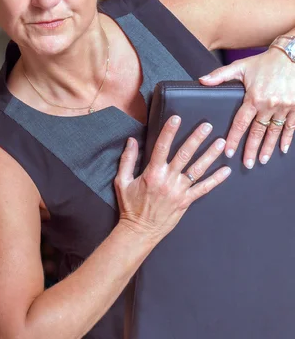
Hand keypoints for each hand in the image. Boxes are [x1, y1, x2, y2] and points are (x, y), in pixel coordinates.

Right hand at [114, 116, 230, 245]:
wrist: (139, 231)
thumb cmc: (130, 206)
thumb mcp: (122, 181)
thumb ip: (127, 159)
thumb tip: (131, 140)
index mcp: (152, 173)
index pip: (161, 147)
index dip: (169, 132)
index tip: (176, 118)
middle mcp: (168, 180)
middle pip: (184, 155)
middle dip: (196, 139)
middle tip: (207, 126)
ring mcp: (179, 191)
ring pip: (197, 170)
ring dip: (210, 155)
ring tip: (221, 142)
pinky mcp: (186, 201)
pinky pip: (204, 189)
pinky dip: (216, 180)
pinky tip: (226, 171)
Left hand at [199, 49, 294, 167]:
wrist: (291, 56)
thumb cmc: (264, 62)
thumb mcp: (240, 66)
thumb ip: (220, 75)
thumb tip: (202, 81)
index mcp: (253, 97)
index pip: (241, 123)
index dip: (234, 138)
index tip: (228, 151)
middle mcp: (269, 105)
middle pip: (257, 132)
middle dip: (251, 150)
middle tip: (247, 164)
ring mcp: (284, 107)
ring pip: (274, 132)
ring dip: (268, 148)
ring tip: (262, 160)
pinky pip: (291, 127)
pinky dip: (286, 139)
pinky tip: (282, 149)